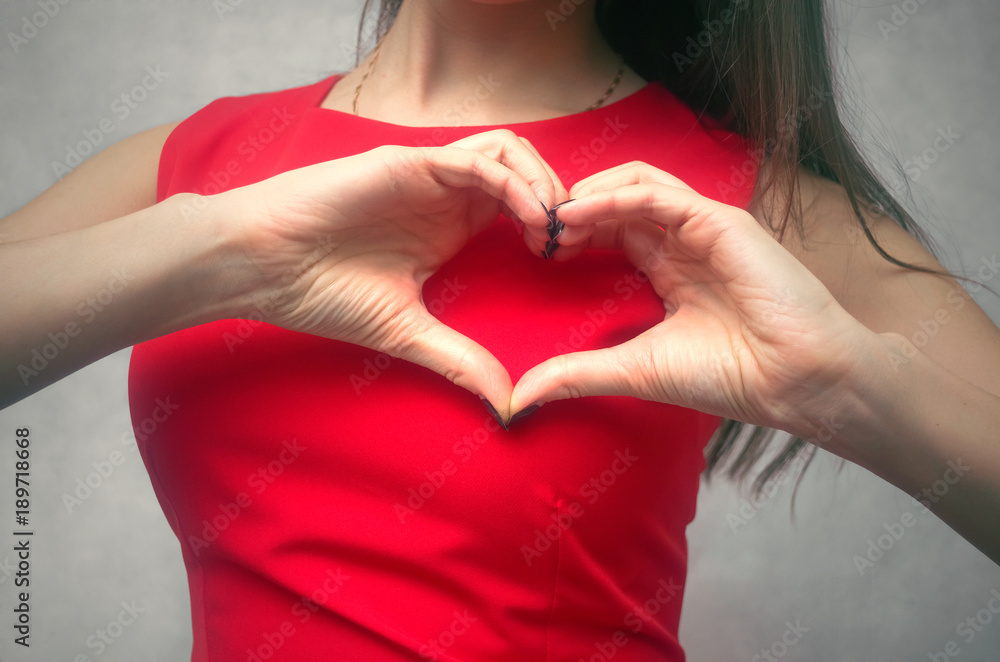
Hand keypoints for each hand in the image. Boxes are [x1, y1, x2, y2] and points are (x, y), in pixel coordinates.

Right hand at [213, 129, 566, 408]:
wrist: (262, 267)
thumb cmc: (323, 293)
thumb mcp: (408, 333)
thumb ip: (460, 360)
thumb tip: (507, 404)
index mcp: (451, 227)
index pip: (521, 207)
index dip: (553, 227)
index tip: (567, 263)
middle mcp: (446, 196)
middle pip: (527, 171)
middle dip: (561, 200)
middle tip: (572, 243)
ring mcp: (429, 175)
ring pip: (509, 153)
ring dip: (543, 183)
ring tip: (554, 228)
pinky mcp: (409, 162)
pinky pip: (477, 159)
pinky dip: (513, 182)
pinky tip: (529, 216)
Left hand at [508, 162, 877, 437]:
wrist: (795, 381)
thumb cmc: (728, 376)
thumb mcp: (633, 370)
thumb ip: (577, 374)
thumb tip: (519, 398)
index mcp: (668, 269)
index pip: (610, 231)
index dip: (571, 235)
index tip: (536, 253)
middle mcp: (683, 241)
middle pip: (616, 202)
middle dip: (571, 211)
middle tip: (534, 231)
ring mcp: (702, 226)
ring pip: (634, 184)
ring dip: (587, 195)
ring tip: (551, 219)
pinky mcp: (719, 220)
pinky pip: (657, 193)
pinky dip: (614, 196)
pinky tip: (578, 213)